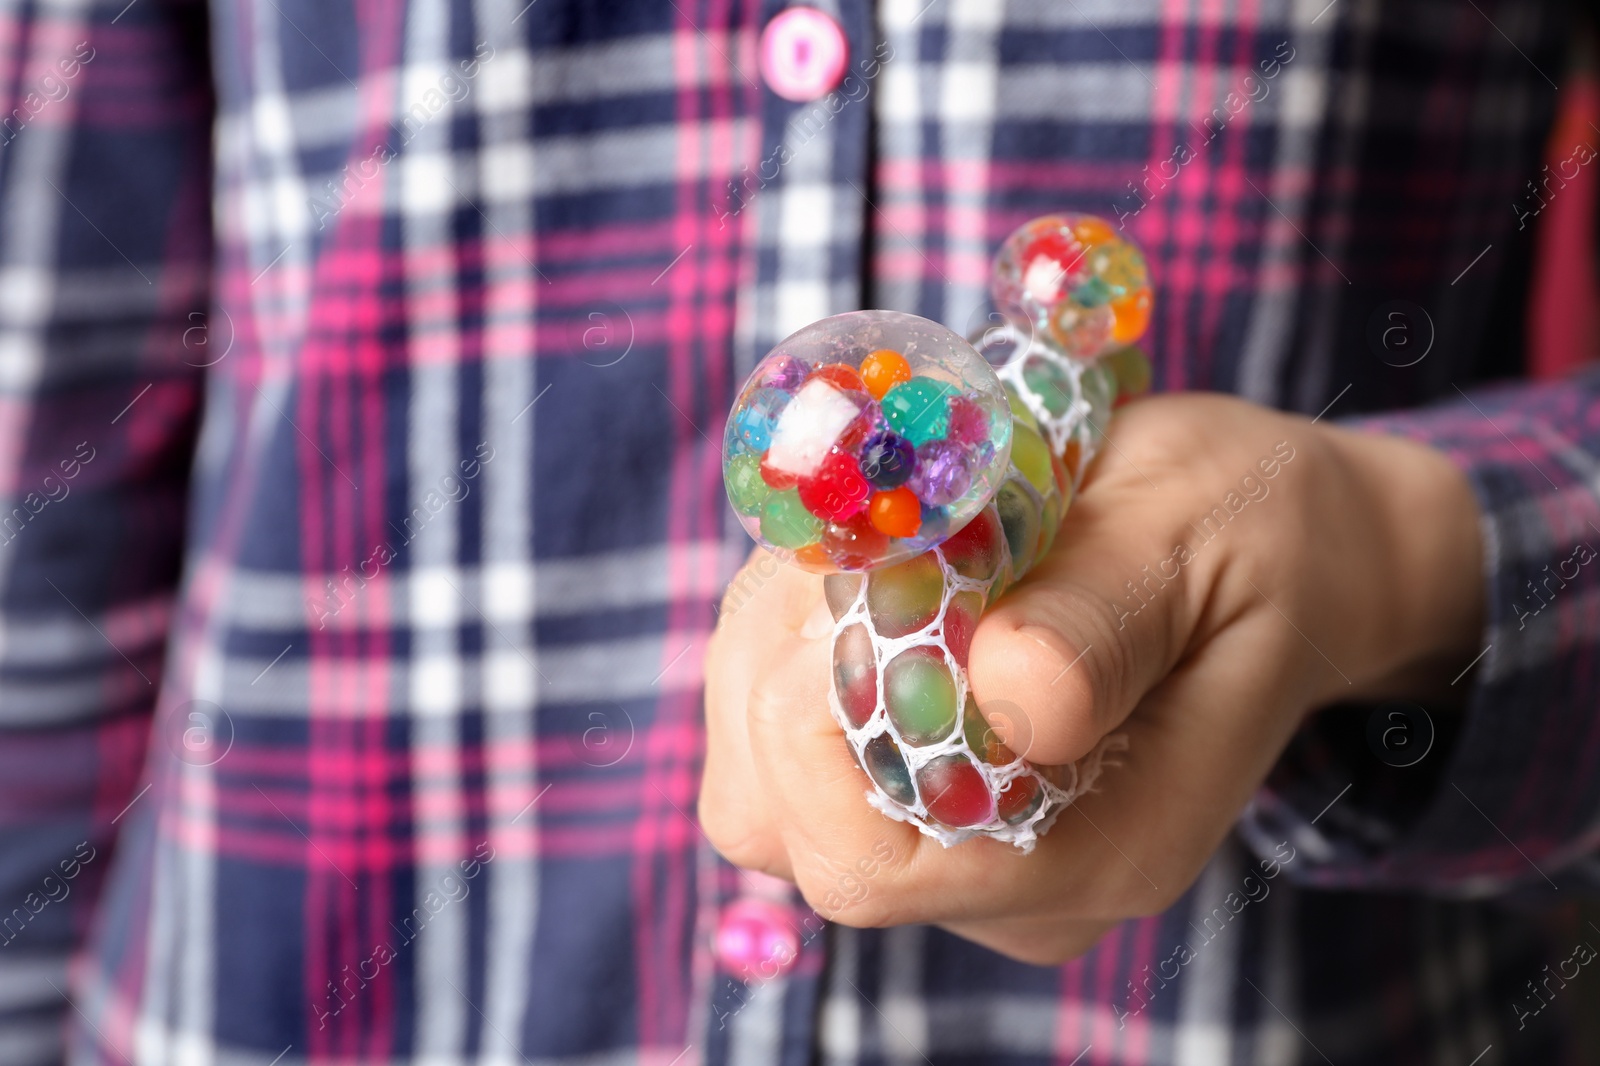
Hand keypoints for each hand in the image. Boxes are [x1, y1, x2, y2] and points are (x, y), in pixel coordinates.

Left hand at [701, 392, 1482, 963]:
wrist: (1283, 551)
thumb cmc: (1248, 527)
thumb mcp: (1194, 534)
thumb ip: (1103, 623)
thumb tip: (1011, 696)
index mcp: (1104, 848)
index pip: (868, 868)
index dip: (806, 737)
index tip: (844, 591)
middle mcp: (1021, 886)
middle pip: (785, 828)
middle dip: (773, 672)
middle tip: (851, 547)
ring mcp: (963, 852)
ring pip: (761, 787)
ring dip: (769, 652)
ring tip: (868, 552)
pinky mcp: (920, 801)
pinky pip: (780, 752)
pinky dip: (781, 654)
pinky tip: (859, 579)